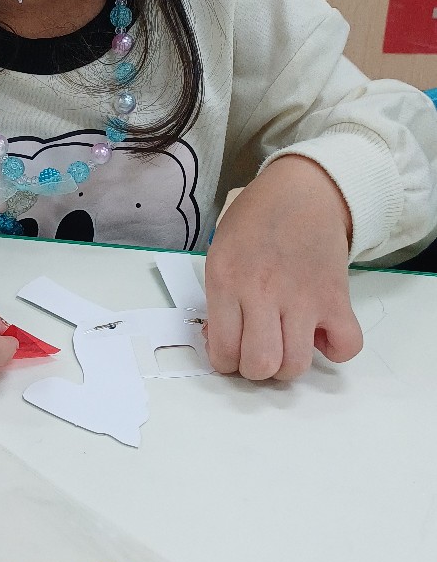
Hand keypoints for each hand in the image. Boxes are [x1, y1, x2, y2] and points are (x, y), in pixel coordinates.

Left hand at [204, 156, 362, 380]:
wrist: (302, 191)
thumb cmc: (256, 220)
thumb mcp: (220, 251)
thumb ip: (217, 298)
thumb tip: (221, 340)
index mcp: (227, 280)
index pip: (223, 351)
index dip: (226, 361)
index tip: (232, 348)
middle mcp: (263, 292)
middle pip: (261, 365)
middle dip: (256, 369)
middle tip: (258, 349)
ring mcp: (302, 297)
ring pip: (295, 364)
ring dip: (289, 363)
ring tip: (286, 342)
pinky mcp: (336, 297)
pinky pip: (345, 346)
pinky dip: (335, 349)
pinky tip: (321, 333)